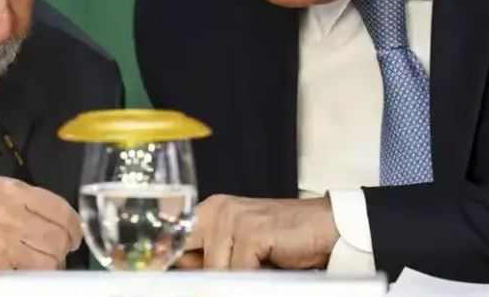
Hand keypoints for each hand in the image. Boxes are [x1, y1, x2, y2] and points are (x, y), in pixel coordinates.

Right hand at [0, 176, 82, 284]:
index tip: (73, 234)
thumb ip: (19, 200)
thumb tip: (46, 216)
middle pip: (58, 238)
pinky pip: (26, 279)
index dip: (72, 226)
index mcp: (10, 192)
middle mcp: (10, 216)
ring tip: (40, 266)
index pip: (59, 209)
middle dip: (62, 248)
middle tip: (57, 253)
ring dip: (49, 266)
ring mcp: (2, 245)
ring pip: (48, 261)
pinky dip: (30, 279)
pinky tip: (23, 275)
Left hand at [176, 195, 339, 269]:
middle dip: (205, 274)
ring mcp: (232, 218)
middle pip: (189, 258)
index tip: (162, 270)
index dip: (170, 261)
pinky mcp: (251, 231)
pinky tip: (270, 266)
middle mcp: (216, 210)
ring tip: (261, 267)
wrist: (326, 228)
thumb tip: (178, 269)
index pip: (174, 240)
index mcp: (209, 211)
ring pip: (215, 271)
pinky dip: (255, 279)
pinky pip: (239, 272)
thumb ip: (210, 258)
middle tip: (243, 266)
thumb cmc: (286, 240)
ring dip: (238, 278)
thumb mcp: (239, 250)